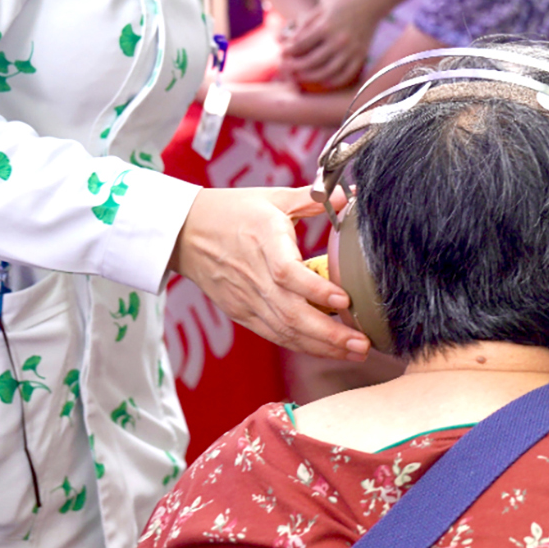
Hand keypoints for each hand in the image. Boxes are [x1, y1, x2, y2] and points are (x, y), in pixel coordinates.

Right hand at [169, 186, 367, 361]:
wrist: (186, 232)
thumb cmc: (233, 210)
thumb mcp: (273, 197)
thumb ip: (311, 197)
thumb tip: (348, 195)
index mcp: (262, 240)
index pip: (287, 273)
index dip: (315, 290)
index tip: (344, 300)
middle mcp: (253, 275)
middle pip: (290, 313)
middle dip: (329, 334)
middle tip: (362, 344)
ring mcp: (245, 298)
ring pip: (284, 330)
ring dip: (321, 346)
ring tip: (354, 352)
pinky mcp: (241, 312)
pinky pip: (273, 334)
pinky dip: (301, 345)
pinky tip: (326, 349)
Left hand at [279, 0, 375, 90]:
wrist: (371, 1)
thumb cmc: (343, 2)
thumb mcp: (322, 8)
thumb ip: (306, 24)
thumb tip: (291, 41)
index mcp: (326, 26)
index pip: (301, 44)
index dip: (289, 51)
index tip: (282, 53)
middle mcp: (338, 40)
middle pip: (311, 61)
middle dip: (295, 66)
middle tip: (287, 67)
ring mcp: (351, 49)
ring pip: (327, 72)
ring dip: (311, 77)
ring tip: (302, 76)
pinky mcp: (361, 55)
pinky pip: (346, 74)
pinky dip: (334, 81)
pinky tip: (324, 80)